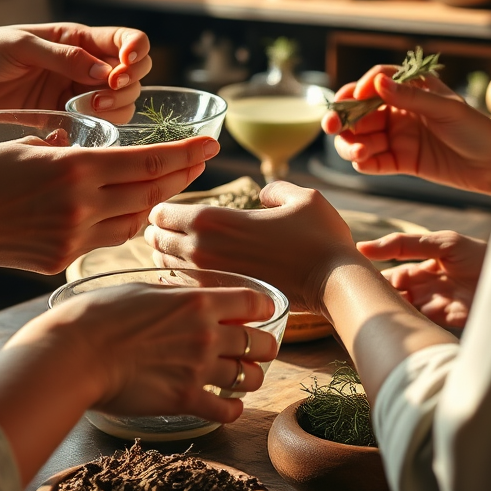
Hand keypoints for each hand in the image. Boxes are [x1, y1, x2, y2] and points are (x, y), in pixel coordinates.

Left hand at [0, 23, 152, 122]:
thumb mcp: (20, 46)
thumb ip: (63, 58)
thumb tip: (105, 73)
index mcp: (76, 38)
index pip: (127, 41)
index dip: (136, 54)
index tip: (121, 71)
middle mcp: (80, 64)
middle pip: (130, 76)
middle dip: (124, 88)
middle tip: (97, 98)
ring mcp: (69, 92)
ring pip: (115, 104)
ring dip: (111, 110)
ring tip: (81, 112)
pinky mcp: (54, 116)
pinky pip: (87, 127)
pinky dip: (88, 131)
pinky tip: (64, 130)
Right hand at [0, 134, 219, 274]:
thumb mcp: (26, 144)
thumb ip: (64, 147)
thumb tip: (80, 144)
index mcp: (75, 168)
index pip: (147, 161)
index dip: (184, 154)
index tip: (211, 144)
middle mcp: (81, 204)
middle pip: (149, 191)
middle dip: (181, 176)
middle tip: (203, 162)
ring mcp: (72, 237)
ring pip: (131, 220)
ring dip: (154, 203)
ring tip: (169, 186)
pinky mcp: (58, 260)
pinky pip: (103, 240)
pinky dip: (121, 224)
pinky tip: (127, 212)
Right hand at [9, 283, 277, 420]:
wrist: (77, 352)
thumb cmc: (99, 315)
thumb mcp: (141, 290)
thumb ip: (173, 295)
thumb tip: (182, 296)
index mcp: (197, 301)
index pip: (253, 301)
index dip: (262, 307)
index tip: (260, 312)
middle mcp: (207, 334)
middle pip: (262, 342)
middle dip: (262, 345)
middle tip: (253, 348)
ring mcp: (199, 369)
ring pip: (250, 377)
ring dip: (249, 377)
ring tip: (239, 377)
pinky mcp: (185, 400)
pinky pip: (227, 410)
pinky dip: (232, 409)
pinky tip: (224, 405)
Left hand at [147, 181, 357, 313]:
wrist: (333, 282)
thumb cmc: (318, 236)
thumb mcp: (300, 197)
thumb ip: (274, 190)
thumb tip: (263, 195)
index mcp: (212, 220)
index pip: (162, 214)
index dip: (161, 210)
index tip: (168, 210)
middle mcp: (202, 249)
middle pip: (157, 241)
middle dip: (157, 234)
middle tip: (164, 231)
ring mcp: (210, 279)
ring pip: (165, 267)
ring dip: (166, 258)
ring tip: (175, 252)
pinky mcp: (222, 300)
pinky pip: (183, 290)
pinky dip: (179, 281)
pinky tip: (190, 277)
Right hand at [322, 66, 490, 196]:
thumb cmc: (477, 129)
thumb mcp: (445, 109)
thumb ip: (410, 97)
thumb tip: (375, 82)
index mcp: (409, 91)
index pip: (374, 83)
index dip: (358, 89)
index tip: (354, 97)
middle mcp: (397, 112)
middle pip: (358, 113)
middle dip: (341, 119)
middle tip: (331, 126)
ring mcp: (396, 137)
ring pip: (360, 138)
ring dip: (351, 144)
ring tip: (359, 152)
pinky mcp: (399, 162)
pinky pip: (373, 161)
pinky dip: (363, 162)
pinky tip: (364, 162)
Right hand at [358, 230, 485, 329]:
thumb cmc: (480, 255)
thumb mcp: (441, 242)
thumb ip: (403, 244)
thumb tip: (362, 247)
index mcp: (426, 265)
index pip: (393, 273)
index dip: (375, 275)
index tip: (352, 277)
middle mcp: (429, 287)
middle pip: (397, 294)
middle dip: (380, 295)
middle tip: (359, 297)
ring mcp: (437, 305)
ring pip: (405, 309)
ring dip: (391, 309)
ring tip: (372, 310)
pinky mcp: (447, 323)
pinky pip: (420, 324)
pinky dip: (407, 322)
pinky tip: (394, 321)